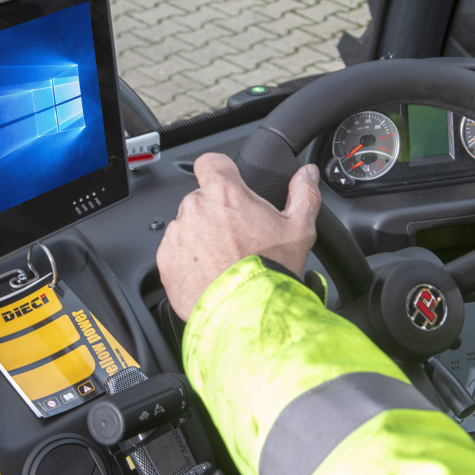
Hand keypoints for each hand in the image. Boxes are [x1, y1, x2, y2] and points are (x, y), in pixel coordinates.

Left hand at [156, 153, 320, 321]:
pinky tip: (210, 273)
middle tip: (237, 237)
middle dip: (217, 214)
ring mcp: (178, 234)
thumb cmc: (270, 270)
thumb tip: (308, 174)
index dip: (219, 171)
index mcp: (225, 192)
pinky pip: (175, 252)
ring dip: (201, 238)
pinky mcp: (166, 260)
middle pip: (202, 200)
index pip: (210, 162)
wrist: (247, 312)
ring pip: (188, 226)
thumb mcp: (300, 228)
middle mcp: (196, 208)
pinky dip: (188, 261)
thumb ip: (303, 193)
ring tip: (224, 260)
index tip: (227, 185)